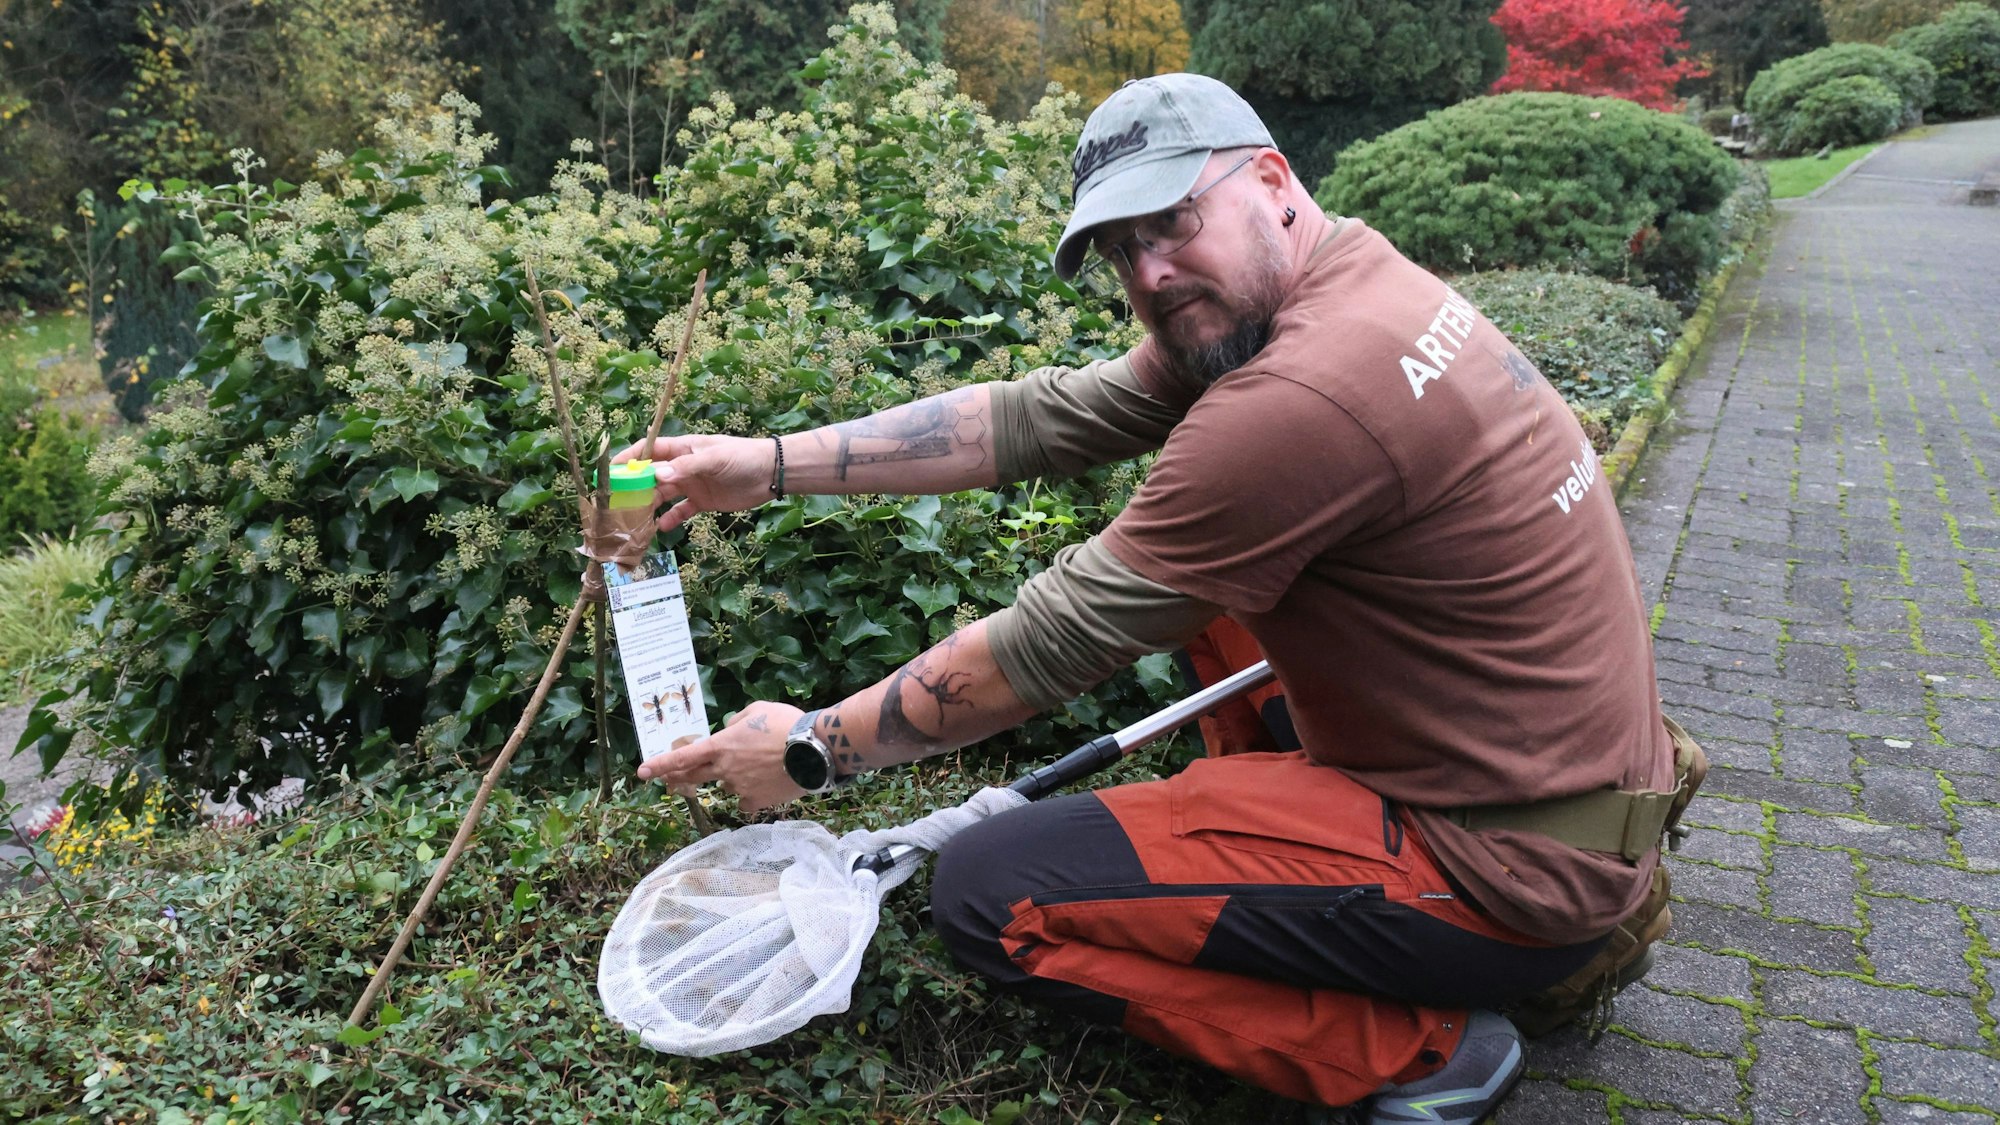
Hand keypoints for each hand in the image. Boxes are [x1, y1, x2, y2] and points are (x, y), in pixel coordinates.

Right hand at [614, 434, 775, 533]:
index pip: (649, 450)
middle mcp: (682, 466)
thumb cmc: (742, 457)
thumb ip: (686, 467)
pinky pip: (681, 510)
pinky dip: (671, 518)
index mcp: (683, 448)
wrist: (771, 474)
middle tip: (618, 502)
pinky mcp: (702, 501)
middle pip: (652, 476)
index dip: (629, 459)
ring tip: (635, 519)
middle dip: (635, 487)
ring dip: (650, 505)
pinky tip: (661, 528)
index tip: (611, 471)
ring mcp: (692, 484)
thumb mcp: (714, 459)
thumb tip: (657, 476)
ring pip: (663, 495)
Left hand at [636, 701, 806, 812]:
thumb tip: (730, 729)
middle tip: (668, 781)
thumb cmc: (785, 724)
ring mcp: (739, 787)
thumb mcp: (757, 710)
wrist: (814, 750)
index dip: (660, 764)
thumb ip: (736, 721)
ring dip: (735, 776)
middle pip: (694, 776)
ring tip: (762, 764)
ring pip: (728, 784)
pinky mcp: (757, 801)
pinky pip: (747, 799)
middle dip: (677, 778)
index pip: (683, 757)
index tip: (642, 772)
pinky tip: (767, 783)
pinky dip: (753, 793)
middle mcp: (725, 769)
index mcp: (721, 745)